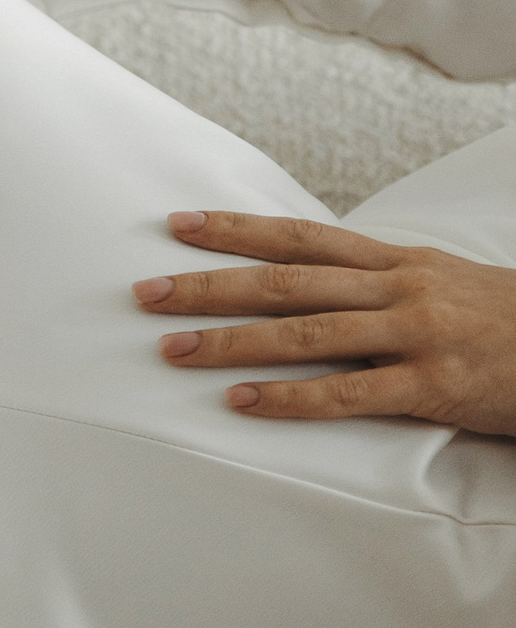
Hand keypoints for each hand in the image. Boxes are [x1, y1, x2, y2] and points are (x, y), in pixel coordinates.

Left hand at [134, 210, 515, 435]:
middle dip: (210, 284)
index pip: (299, 237)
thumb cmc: (505, 320)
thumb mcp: (440, 282)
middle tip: (147, 293)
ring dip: (232, 341)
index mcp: (394, 260)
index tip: (178, 225)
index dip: (236, 229)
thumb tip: (316, 279)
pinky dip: (291, 398)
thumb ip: (379, 281)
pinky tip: (244, 402)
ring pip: (305, 333)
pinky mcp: (430, 385)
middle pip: (284, 280)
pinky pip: (348, 394)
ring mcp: (412, 334)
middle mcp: (395, 288)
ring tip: (174, 349)